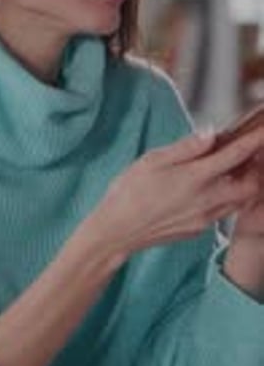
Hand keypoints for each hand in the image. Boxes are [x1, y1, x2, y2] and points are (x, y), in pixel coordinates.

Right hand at [94, 127, 263, 257]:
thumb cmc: (128, 193)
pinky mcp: (198, 230)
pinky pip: (223, 212)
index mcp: (194, 177)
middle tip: (247, 153)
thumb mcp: (152, 160)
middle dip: (256, 167)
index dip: (256, 139)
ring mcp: (205, 218)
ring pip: (240, 201)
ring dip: (244, 184)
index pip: (237, 154)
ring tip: (232, 169)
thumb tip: (212, 134)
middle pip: (252, 185)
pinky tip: (210, 189)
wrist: (116, 232)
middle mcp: (206, 200)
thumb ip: (186, 147)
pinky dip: (227, 197)